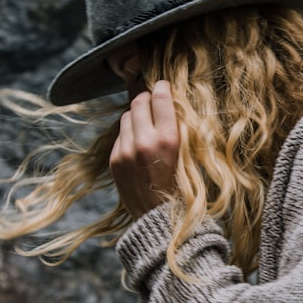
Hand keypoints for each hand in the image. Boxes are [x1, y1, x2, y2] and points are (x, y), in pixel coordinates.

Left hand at [110, 80, 179, 219]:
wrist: (156, 217)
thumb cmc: (180, 187)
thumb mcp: (187, 156)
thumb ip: (178, 128)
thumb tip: (169, 101)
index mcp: (168, 141)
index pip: (160, 99)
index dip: (162, 88)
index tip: (164, 85)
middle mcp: (144, 142)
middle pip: (139, 102)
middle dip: (147, 98)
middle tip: (154, 101)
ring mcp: (125, 151)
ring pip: (127, 116)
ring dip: (137, 115)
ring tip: (147, 124)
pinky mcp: (114, 159)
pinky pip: (120, 134)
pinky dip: (130, 133)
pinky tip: (139, 143)